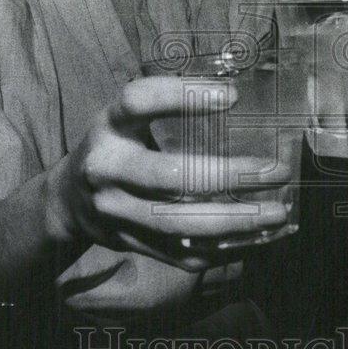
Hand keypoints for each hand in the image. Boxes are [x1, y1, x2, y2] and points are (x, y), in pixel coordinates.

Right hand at [48, 76, 290, 270]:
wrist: (69, 200)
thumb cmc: (117, 145)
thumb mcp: (126, 116)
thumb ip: (167, 106)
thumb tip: (239, 96)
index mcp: (108, 125)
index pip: (139, 101)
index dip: (184, 95)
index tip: (234, 96)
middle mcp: (107, 168)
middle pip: (172, 176)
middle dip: (231, 176)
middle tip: (276, 170)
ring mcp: (116, 213)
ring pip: (181, 223)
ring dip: (237, 221)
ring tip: (278, 212)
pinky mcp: (130, 244)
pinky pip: (183, 253)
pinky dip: (225, 248)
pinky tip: (257, 236)